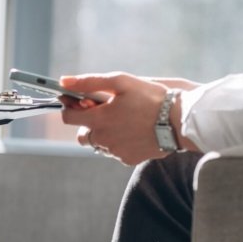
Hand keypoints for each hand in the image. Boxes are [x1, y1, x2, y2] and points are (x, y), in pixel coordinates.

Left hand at [60, 73, 198, 164]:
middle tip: (105, 112)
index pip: (68, 117)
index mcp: (99, 119)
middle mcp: (104, 139)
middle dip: (88, 123)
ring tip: (123, 121)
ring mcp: (116, 151)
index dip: (71, 107)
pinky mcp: (128, 159)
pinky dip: (119, 142)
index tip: (81, 101)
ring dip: (104, 133)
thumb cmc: (151, 98)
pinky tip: (133, 131)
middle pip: (81, 135)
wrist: (179, 121)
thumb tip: (64, 82)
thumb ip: (89, 82)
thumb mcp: (120, 82)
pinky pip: (115, 151)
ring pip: (98, 144)